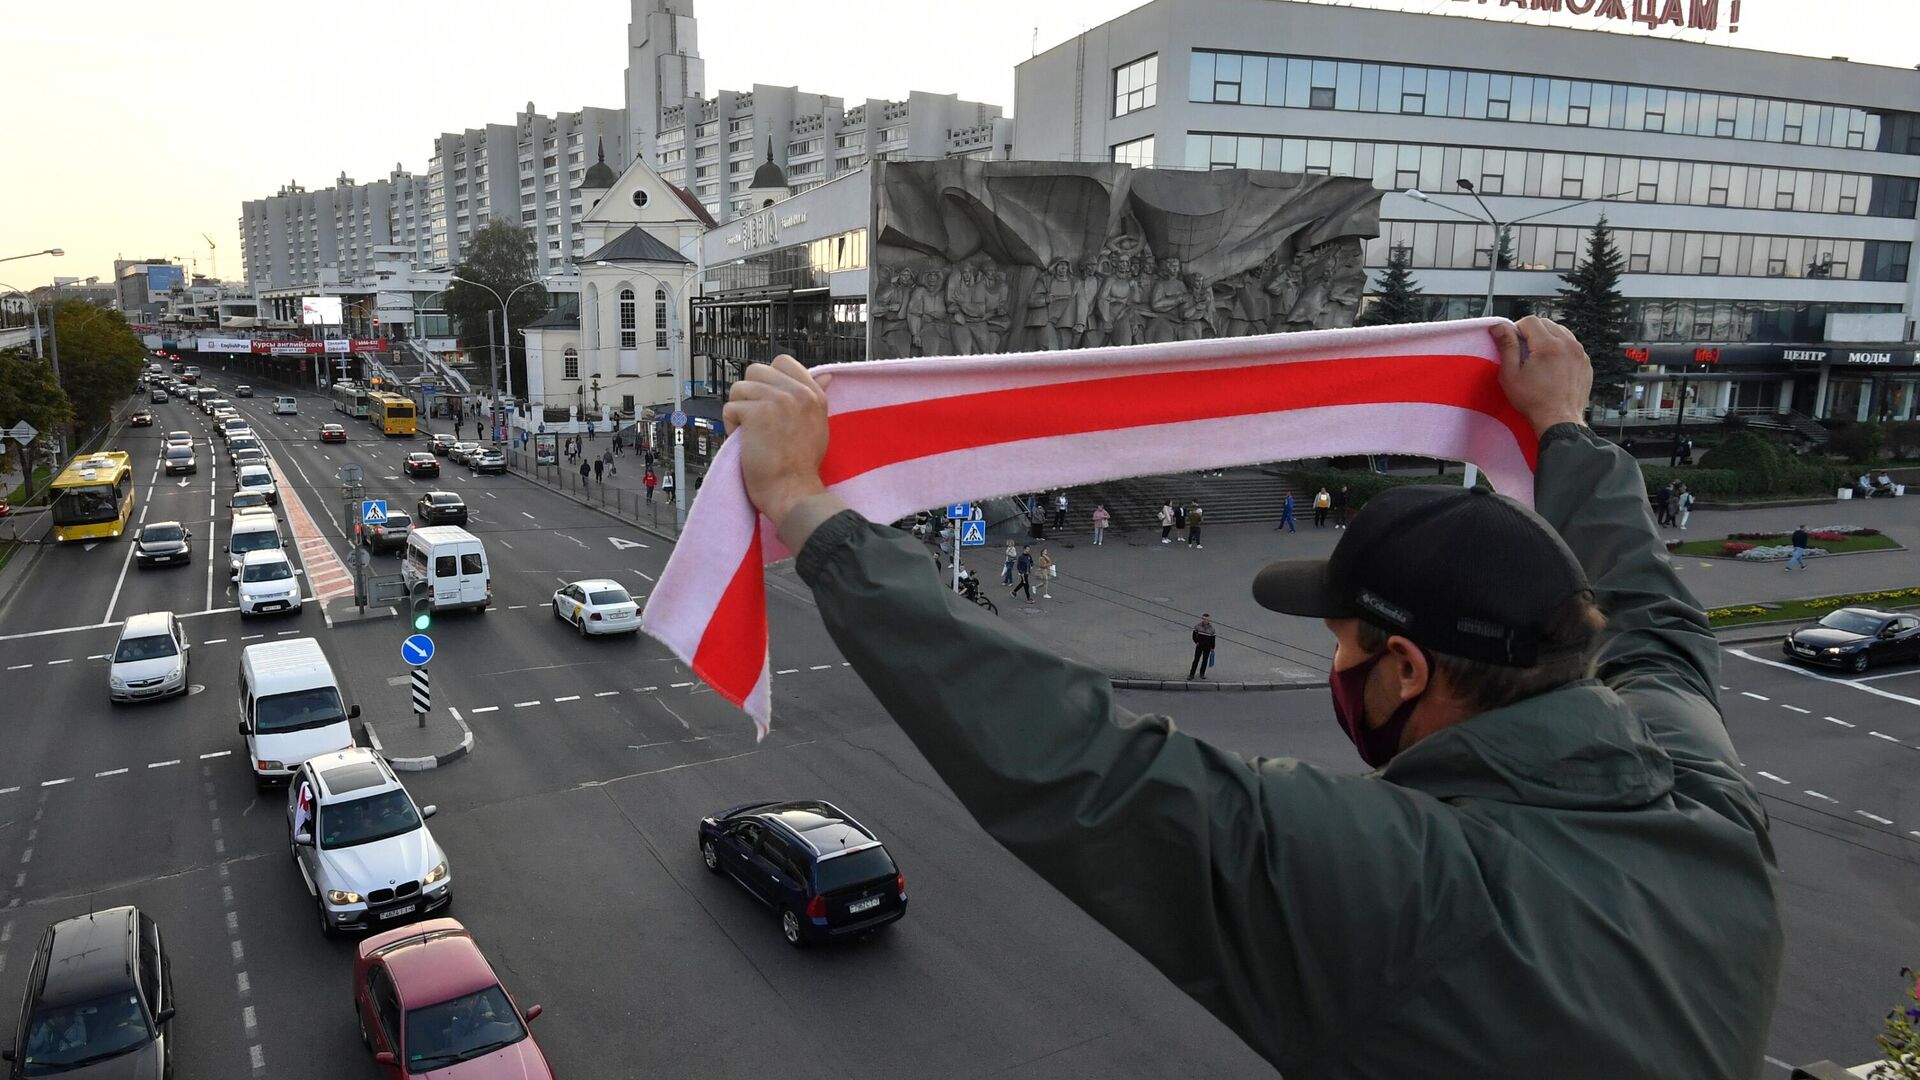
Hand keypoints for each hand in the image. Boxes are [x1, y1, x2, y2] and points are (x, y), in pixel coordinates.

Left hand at [721, 355, 834, 528]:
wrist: (793, 491)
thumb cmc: (801, 466)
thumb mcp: (819, 425)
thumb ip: (816, 397)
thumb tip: (826, 376)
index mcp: (813, 394)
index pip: (783, 362)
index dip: (768, 380)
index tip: (768, 402)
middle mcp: (798, 393)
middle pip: (756, 370)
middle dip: (749, 394)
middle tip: (756, 419)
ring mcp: (778, 400)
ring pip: (739, 388)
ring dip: (738, 411)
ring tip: (750, 432)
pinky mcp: (757, 413)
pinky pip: (730, 407)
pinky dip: (730, 425)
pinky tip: (746, 441)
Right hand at [1492, 316, 1591, 438]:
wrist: (1559, 421)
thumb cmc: (1534, 401)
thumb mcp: (1511, 374)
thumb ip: (1506, 346)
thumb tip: (1499, 326)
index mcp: (1548, 346)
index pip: (1530, 320)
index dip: (1517, 329)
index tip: (1514, 342)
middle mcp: (1568, 345)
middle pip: (1547, 323)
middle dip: (1533, 332)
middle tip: (1524, 351)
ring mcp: (1580, 354)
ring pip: (1561, 332)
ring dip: (1548, 338)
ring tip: (1539, 358)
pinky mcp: (1585, 363)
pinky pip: (1572, 345)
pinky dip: (1561, 349)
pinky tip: (1552, 366)